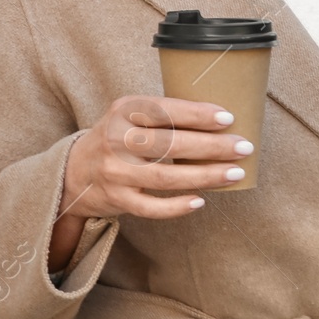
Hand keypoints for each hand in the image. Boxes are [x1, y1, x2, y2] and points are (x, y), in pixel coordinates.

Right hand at [60, 95, 252, 219]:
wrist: (75, 171)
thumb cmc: (119, 137)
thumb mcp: (131, 114)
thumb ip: (164, 114)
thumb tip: (221, 120)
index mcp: (124, 110)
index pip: (164, 111)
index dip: (197, 115)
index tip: (228, 119)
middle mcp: (116, 139)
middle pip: (170, 144)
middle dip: (211, 147)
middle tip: (243, 147)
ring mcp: (115, 172)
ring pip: (165, 177)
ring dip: (204, 176)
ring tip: (234, 173)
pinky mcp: (116, 199)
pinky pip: (151, 208)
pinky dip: (176, 207)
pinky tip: (200, 201)